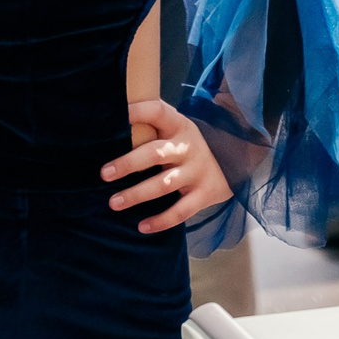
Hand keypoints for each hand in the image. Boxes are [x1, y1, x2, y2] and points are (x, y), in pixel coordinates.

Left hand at [103, 101, 233, 232]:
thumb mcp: (176, 127)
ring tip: (114, 203)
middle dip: (128, 164)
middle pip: (155, 154)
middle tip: (104, 174)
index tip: (117, 115)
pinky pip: (181, 211)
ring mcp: (196, 172)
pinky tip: (141, 227)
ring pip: (164, 185)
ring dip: (137, 195)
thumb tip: (111, 123)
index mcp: (178, 125)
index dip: (138, 112)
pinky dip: (161, 221)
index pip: (157, 112)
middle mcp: (187, 148)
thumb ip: (152, 125)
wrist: (234, 158)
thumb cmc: (188, 144)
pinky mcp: (204, 194)